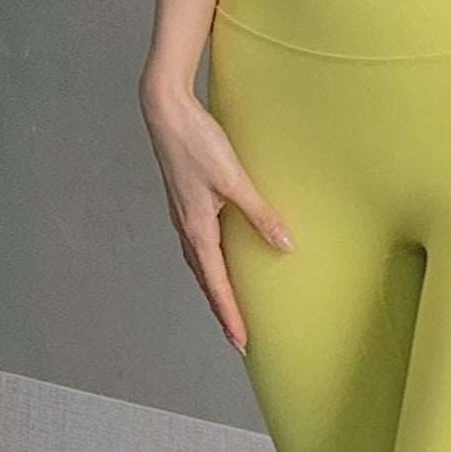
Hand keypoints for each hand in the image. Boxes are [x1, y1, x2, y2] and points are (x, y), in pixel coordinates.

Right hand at [141, 75, 290, 353]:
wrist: (165, 110)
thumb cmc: (196, 142)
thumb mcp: (233, 179)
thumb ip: (260, 213)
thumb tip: (285, 244)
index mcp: (196, 229)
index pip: (216, 284)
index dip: (230, 314)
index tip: (242, 341)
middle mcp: (186, 228)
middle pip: (205, 281)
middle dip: (221, 309)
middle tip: (238, 336)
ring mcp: (183, 215)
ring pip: (200, 264)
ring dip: (214, 288)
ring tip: (229, 306)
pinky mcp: (185, 201)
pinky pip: (199, 244)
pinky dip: (210, 263)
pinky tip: (221, 257)